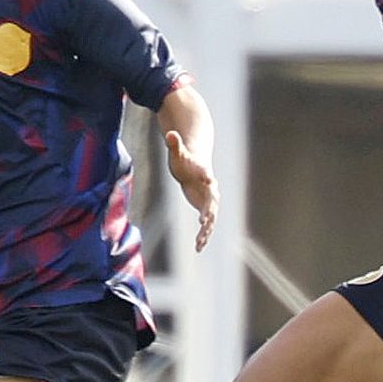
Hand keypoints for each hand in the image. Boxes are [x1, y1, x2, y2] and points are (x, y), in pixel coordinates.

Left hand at [165, 129, 218, 251]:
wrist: (194, 166)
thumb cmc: (185, 159)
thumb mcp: (178, 152)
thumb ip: (175, 144)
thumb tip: (170, 133)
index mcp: (205, 174)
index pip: (209, 178)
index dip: (209, 182)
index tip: (210, 183)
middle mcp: (211, 189)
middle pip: (213, 202)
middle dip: (209, 212)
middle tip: (204, 221)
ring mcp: (209, 201)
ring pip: (211, 217)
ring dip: (206, 229)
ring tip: (199, 242)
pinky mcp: (205, 209)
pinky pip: (206, 225)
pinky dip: (203, 235)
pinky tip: (198, 248)